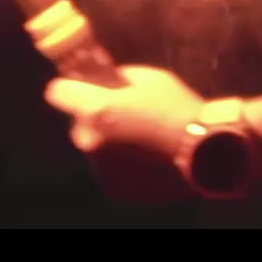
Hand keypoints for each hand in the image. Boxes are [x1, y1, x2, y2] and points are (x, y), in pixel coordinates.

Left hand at [44, 65, 204, 204]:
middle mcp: (88, 139)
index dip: (71, 86)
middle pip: (77, 121)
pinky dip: (121, 161)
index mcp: (95, 109)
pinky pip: (108, 166)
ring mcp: (98, 166)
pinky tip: (147, 155)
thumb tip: (100, 75)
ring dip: (109, 139)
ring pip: (93, 144)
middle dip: (95, 116)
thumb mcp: (150, 78)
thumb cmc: (179, 107)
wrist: (205, 150)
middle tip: (125, 114)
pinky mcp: (112, 186)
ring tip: (142, 137)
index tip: (84, 86)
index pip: (56, 92)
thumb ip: (117, 76)